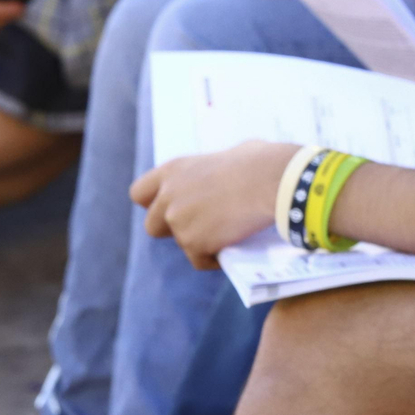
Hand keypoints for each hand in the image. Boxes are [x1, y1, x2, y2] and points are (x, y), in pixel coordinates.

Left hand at [130, 141, 295, 268]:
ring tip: (230, 236)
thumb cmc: (263, 162)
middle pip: (153, 226)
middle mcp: (168, 196)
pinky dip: (216, 258)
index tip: (174, 208)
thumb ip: (217, 169)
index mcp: (174, 170)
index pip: (139, 193)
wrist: (275, 181)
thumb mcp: (232, 154)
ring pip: (182, 244)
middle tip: (204, 227)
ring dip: (201, 243)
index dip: (154, 204)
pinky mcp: (194, 244)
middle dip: (174, 230)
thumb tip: (232, 171)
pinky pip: (201, 260)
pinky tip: (235, 248)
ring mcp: (178, 222)